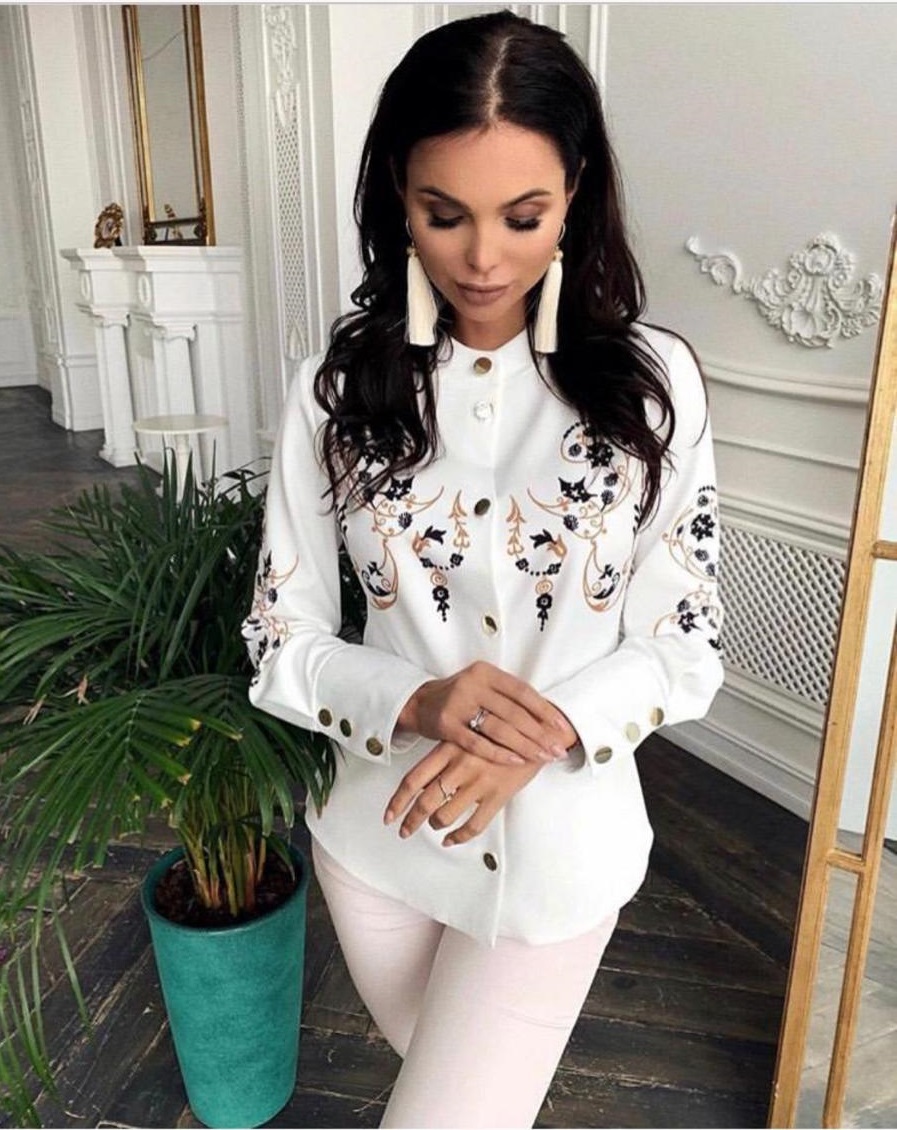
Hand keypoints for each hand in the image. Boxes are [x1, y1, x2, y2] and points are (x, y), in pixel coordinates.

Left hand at [384, 741, 542, 845]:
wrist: (536, 732)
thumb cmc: (498, 732)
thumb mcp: (466, 735)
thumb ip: (445, 755)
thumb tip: (420, 782)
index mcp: (448, 748)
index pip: (413, 779)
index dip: (397, 802)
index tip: (388, 817)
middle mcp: (460, 765)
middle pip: (425, 801)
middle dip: (411, 821)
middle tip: (404, 831)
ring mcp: (479, 781)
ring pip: (445, 815)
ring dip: (435, 825)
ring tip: (435, 826)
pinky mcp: (498, 795)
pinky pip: (473, 825)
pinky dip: (458, 837)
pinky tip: (451, 839)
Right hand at [397, 660, 574, 766]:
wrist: (420, 703)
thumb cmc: (461, 696)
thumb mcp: (483, 685)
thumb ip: (509, 696)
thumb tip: (549, 717)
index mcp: (486, 672)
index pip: (522, 691)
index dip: (544, 709)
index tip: (562, 726)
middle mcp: (472, 685)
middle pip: (514, 712)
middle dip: (539, 733)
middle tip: (557, 749)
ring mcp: (458, 705)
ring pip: (499, 728)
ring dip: (525, 746)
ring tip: (543, 757)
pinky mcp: (447, 726)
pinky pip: (478, 744)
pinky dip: (499, 754)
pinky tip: (517, 761)